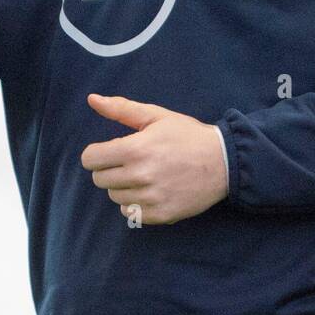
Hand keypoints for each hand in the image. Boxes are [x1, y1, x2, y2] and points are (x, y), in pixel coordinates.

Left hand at [80, 93, 228, 225]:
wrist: (224, 162)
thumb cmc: (187, 136)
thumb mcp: (156, 116)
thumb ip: (121, 109)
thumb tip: (92, 99)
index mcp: (135, 149)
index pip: (91, 159)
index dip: (97, 153)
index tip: (111, 151)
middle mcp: (140, 176)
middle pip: (100, 179)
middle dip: (110, 169)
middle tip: (131, 162)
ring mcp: (151, 198)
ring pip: (114, 197)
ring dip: (124, 186)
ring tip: (145, 175)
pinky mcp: (161, 215)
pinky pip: (130, 213)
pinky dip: (136, 203)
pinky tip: (152, 190)